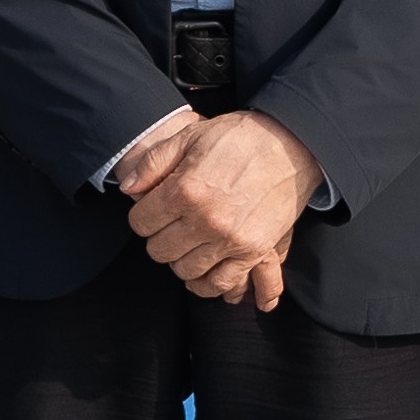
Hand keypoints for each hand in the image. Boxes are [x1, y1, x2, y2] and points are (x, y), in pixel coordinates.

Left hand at [128, 110, 315, 311]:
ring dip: (181, 259)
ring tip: (188, 243)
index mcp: (184, 190)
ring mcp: (229, 239)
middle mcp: (204, 220)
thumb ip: (153, 163)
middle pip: (159, 250)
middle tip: (171, 226)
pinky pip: (220, 283)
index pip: (140, 223)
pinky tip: (203, 271)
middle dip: (159, 237)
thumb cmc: (239, 137)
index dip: (142, 217)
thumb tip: (127, 189)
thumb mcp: (190, 136)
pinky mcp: (253, 250)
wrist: (292, 144)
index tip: (153, 211)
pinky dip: (207, 283)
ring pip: (185, 270)